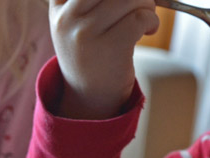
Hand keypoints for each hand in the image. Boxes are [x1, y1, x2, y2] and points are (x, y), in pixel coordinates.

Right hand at [49, 0, 160, 118]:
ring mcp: (85, 33)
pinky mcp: (109, 47)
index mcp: (58, 7)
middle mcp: (66, 18)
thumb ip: (96, 0)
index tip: (119, 3)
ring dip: (147, 5)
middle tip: (140, 4)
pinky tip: (146, 31)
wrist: (88, 97)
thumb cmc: (91, 51)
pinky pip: (141, 17)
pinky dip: (152, 21)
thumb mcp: (79, 20)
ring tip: (142, 19)